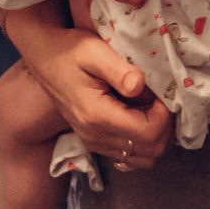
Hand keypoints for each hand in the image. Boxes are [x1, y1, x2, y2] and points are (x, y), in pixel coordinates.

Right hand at [1, 2, 171, 168]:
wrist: (44, 57)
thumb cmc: (69, 50)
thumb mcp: (94, 51)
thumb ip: (119, 70)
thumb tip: (140, 85)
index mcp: (97, 116)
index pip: (148, 134)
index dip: (165, 116)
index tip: (162, 94)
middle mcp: (95, 136)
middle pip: (150, 152)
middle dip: (165, 128)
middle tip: (162, 101)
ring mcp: (93, 142)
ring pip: (142, 158)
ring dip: (156, 136)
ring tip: (153, 109)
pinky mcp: (94, 141)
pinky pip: (129, 155)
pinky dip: (142, 142)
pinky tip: (140, 117)